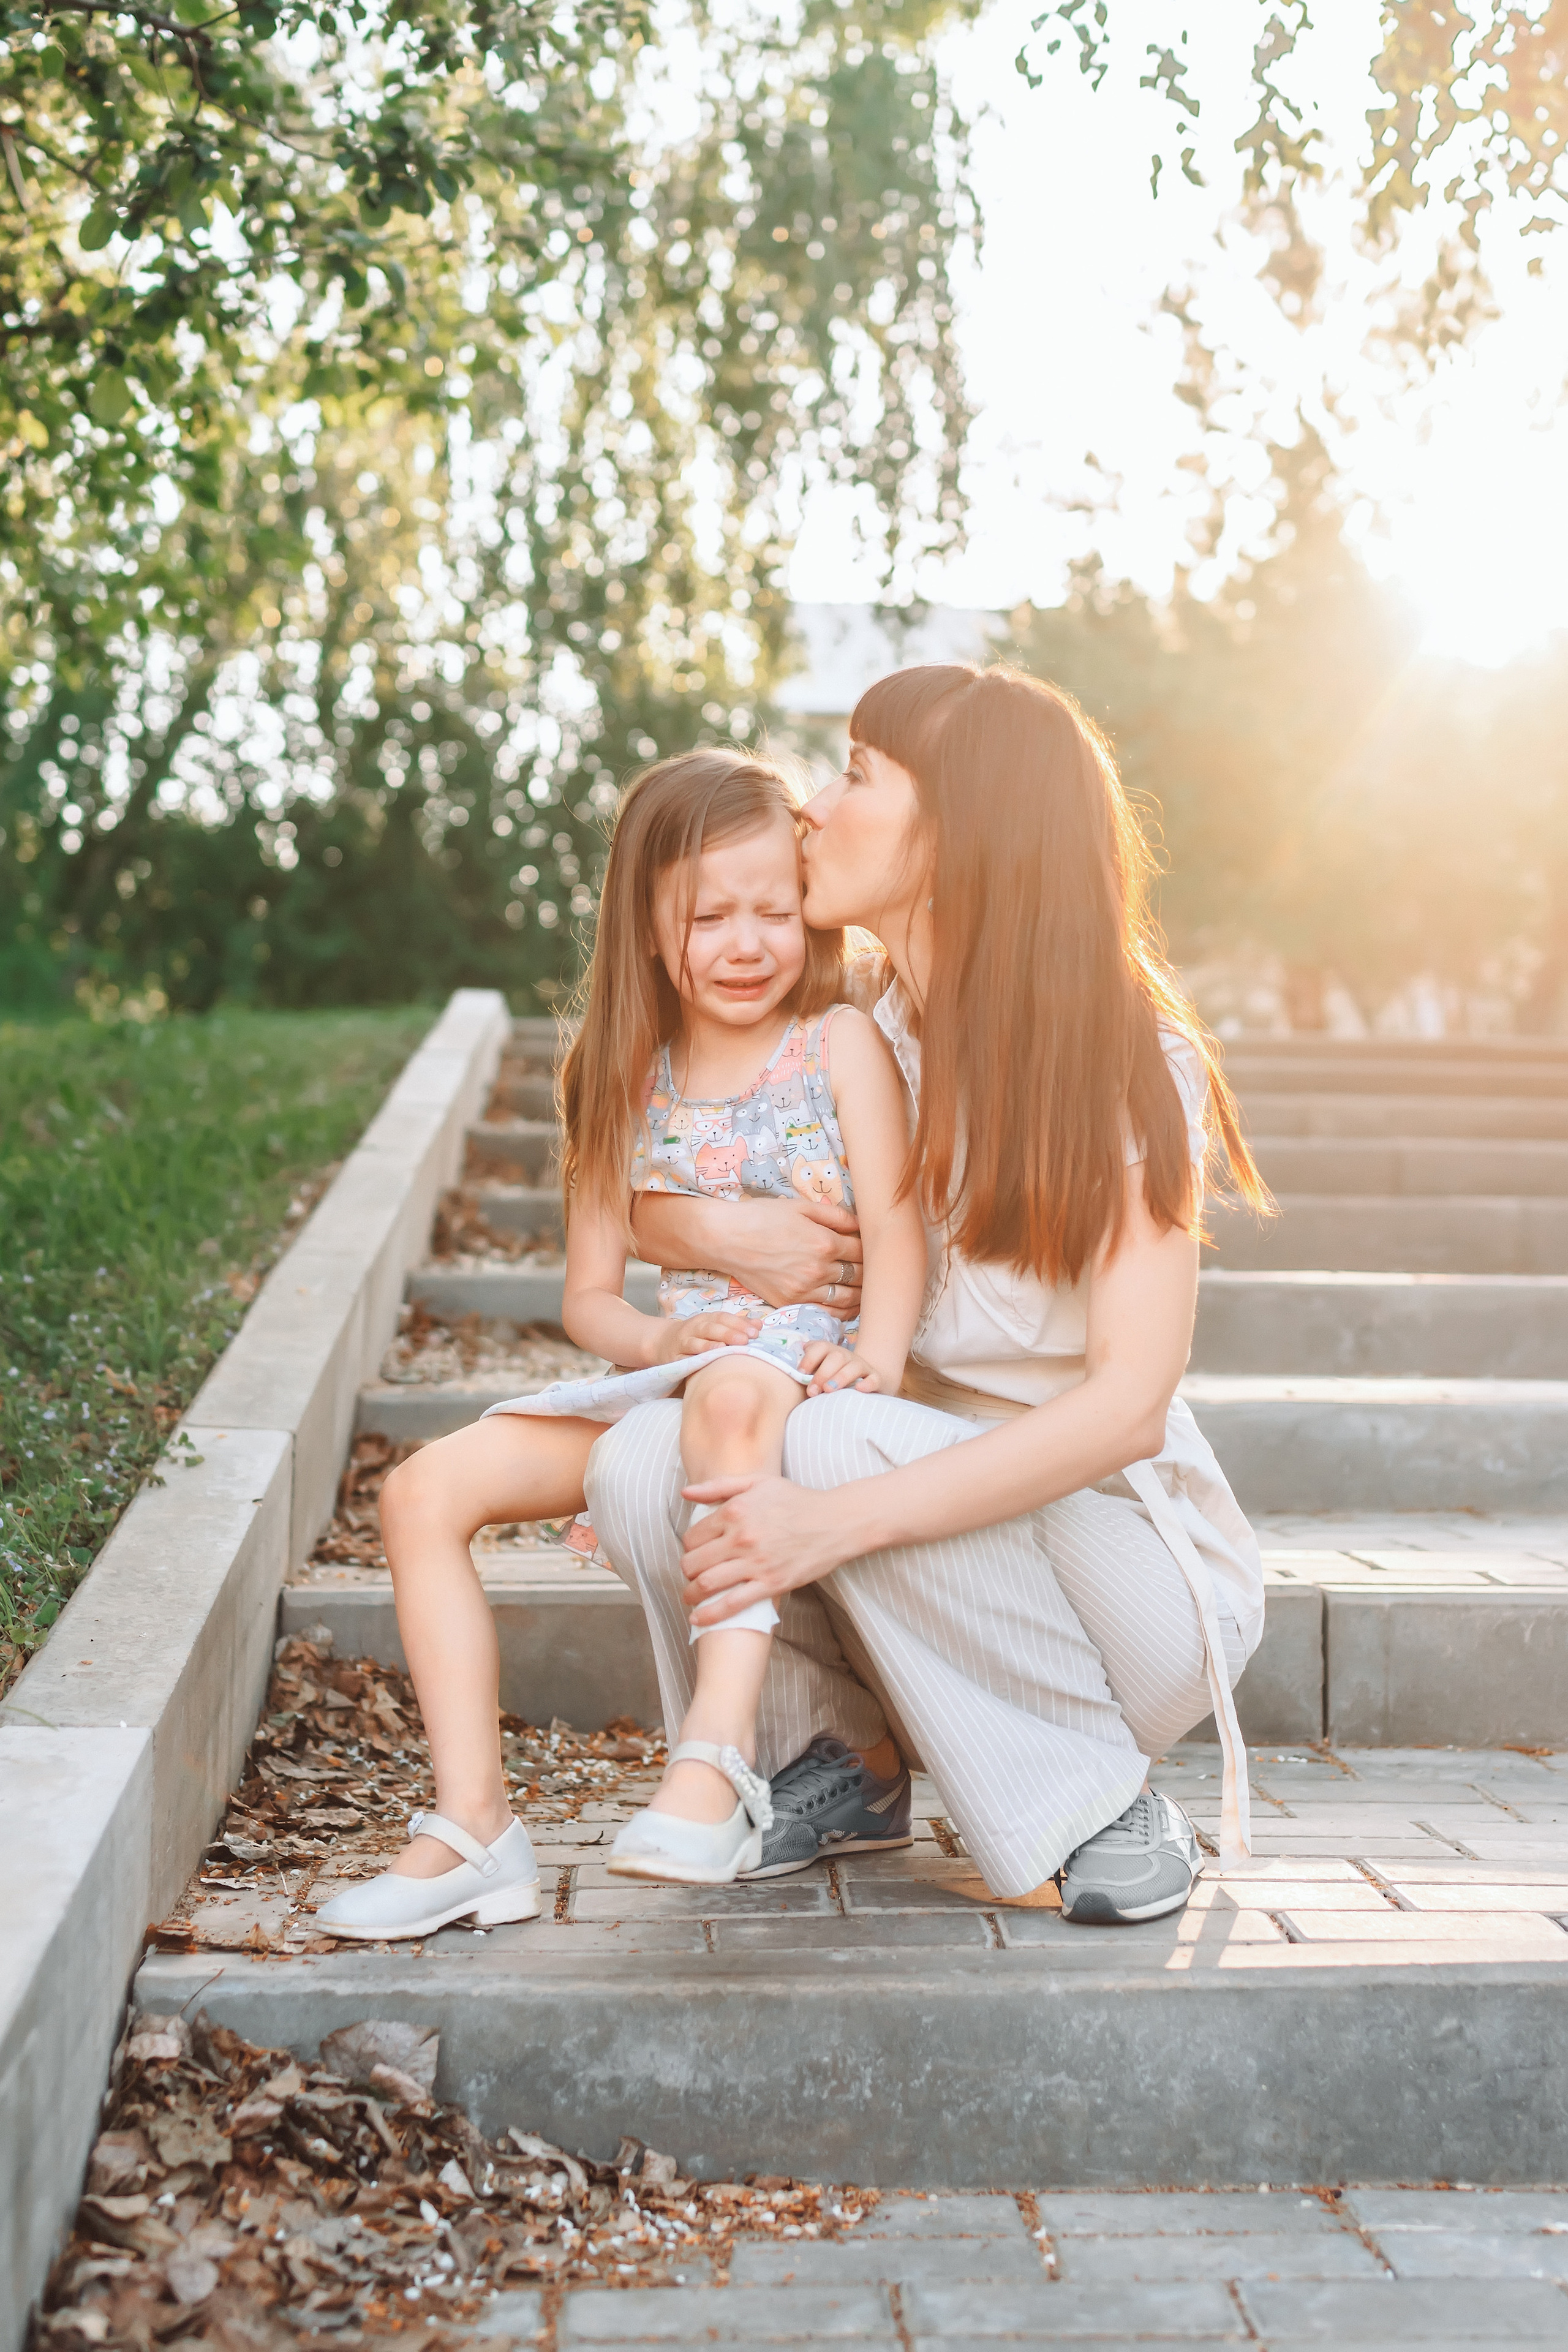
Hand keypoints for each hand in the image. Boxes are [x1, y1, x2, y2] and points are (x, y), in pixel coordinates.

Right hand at [652, 1311, 759, 1364]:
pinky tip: (704, 1362)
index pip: (722, 1318)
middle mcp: (694, 1328)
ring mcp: (683, 1343)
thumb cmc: (696, 1336)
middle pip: (710, 1329)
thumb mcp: (714, 1327)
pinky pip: (684, 1359)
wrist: (663, 1343)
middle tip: (745, 1340)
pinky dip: (693, 1360)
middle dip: (728, 1333)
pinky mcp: (674, 1358)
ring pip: (696, 1343)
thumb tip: (759, 1324)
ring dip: (710, 1346)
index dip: (738, 1323)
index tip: (755, 1331)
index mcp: (705, 1319)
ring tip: (724, 1349)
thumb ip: (736, 1325)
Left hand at [679, 1472, 860, 1625]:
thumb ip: (719, 1486)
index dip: (688, 1547)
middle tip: (691, 1575)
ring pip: (708, 1584)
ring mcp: (756, 1563)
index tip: (694, 1552)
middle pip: (694, 1562)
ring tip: (689, 1597)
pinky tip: (698, 1619)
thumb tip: (686, 1492)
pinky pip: (733, 1604)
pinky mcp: (771, 1584)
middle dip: (687, 1571)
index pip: (693, 1536)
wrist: (836, 1522)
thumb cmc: (797, 1500)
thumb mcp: (758, 1482)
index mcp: (735, 1511)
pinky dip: (711, 1614)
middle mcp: (741, 1537)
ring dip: (691, 1594)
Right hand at [709, 1198, 865, 1312]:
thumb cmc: (761, 1217)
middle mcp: (818, 1269)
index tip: (876, 1249)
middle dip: (873, 1272)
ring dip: (863, 1295)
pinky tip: (851, 1305)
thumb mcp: (800, 1206)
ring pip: (848, 1298)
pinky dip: (843, 1310)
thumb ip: (835, 1216)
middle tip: (880, 1271)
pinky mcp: (790, 1302)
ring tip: (871, 1290)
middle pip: (860, 1276)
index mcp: (824, 1242)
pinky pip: (827, 1311)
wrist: (726, 1238)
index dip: (872, 1249)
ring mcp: (804, 1289)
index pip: (863, 1250)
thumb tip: (861, 1223)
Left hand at [798, 1341, 887, 1396]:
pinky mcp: (875, 1379)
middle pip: (836, 1357)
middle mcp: (847, 1356)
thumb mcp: (820, 1371)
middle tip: (812, 1391)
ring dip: (840, 1377)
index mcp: (831, 1352)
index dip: (809, 1358)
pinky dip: (867, 1383)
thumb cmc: (834, 1378)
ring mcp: (862, 1367)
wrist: (865, 1380)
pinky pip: (873, 1379)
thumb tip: (792, 1358)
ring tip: (828, 1390)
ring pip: (854, 1367)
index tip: (801, 1373)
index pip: (820, 1347)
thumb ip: (807, 1367)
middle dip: (822, 1373)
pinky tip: (859, 1389)